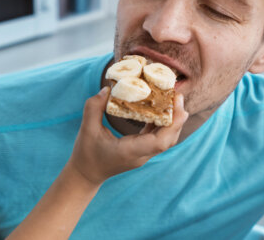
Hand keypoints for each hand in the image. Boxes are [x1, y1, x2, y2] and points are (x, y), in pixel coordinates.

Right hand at [68, 87, 187, 185]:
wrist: (86, 174)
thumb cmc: (85, 153)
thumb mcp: (86, 129)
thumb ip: (94, 108)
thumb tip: (106, 90)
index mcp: (130, 151)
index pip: (159, 142)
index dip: (173, 123)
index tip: (176, 104)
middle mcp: (140, 155)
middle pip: (168, 140)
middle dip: (177, 119)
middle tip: (178, 96)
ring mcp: (142, 155)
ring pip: (166, 140)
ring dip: (172, 121)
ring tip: (173, 100)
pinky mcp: (140, 151)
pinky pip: (157, 138)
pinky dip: (162, 124)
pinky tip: (161, 109)